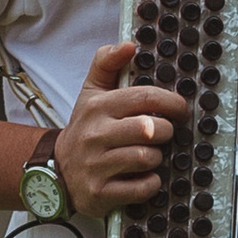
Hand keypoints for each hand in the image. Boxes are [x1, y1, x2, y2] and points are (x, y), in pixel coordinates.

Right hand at [57, 38, 191, 222]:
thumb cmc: (85, 129)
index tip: (180, 109)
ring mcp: (97, 165)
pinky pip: (142, 188)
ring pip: (149, 158)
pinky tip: (141, 177)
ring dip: (156, 158)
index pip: (145, 97)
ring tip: (147, 155)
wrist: (57, 171)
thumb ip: (107, 63)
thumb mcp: (91, 93)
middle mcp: (95, 135)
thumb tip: (128, 45)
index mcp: (98, 107)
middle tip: (162, 134)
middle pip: (151, 129)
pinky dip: (150, 184)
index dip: (172, 102)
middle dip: (166, 132)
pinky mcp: (100, 193)